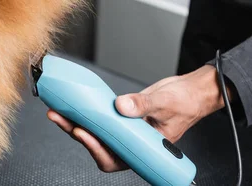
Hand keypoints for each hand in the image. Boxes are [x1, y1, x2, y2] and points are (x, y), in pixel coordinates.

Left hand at [47, 65, 227, 171]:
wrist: (192, 90)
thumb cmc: (187, 102)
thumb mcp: (166, 102)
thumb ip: (143, 105)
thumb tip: (120, 106)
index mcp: (144, 148)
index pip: (115, 158)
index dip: (96, 149)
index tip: (84, 133)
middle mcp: (131, 142)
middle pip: (98, 146)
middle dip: (76, 133)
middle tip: (59, 117)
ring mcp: (125, 130)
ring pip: (95, 132)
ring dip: (75, 123)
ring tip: (58, 112)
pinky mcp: (120, 116)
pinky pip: (100, 118)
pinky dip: (86, 112)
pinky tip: (74, 104)